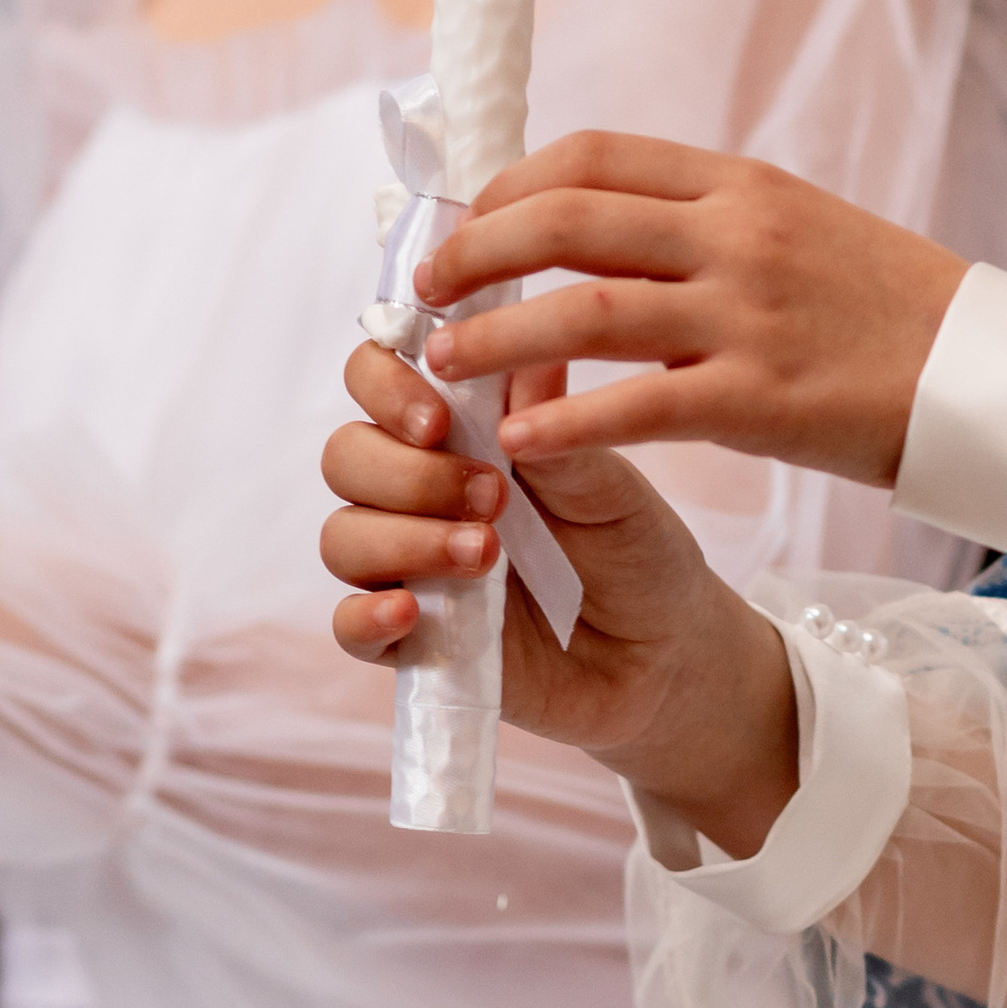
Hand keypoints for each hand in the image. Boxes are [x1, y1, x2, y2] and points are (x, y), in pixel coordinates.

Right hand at [319, 341, 800, 858]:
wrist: (663, 650)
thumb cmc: (633, 547)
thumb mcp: (607, 486)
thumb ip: (556, 431)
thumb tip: (531, 358)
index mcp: (457, 432)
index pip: (376, 379)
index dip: (386, 386)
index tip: (437, 419)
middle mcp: (416, 491)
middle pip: (347, 456)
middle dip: (409, 472)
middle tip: (494, 496)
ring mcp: (407, 565)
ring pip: (343, 536)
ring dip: (405, 538)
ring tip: (485, 554)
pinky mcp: (410, 640)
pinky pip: (348, 627)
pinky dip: (367, 617)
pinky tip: (411, 613)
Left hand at [406, 134, 965, 485]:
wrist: (991, 376)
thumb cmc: (893, 309)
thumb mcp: (802, 229)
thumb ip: (707, 224)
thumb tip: (601, 228)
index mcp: (742, 185)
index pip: (590, 157)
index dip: (506, 188)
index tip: (466, 224)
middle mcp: (737, 236)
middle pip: (564, 221)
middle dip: (474, 254)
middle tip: (426, 291)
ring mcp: (748, 316)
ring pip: (581, 312)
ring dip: (494, 339)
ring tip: (444, 367)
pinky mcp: (762, 399)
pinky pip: (635, 407)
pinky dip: (564, 424)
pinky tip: (520, 443)